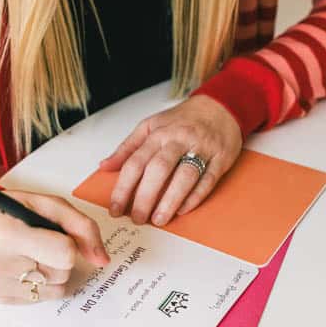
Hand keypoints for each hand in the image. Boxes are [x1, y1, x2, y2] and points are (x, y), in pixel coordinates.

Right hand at [0, 190, 109, 303]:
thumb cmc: (10, 212)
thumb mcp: (47, 204)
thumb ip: (81, 227)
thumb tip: (101, 259)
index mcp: (8, 236)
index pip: (65, 253)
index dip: (68, 242)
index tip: (54, 233)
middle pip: (63, 272)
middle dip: (60, 257)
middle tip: (38, 241)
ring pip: (58, 288)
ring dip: (53, 270)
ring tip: (31, 253)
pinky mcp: (0, 298)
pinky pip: (44, 297)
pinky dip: (42, 282)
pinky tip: (24, 266)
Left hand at [99, 95, 242, 225]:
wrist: (220, 107)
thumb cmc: (183, 119)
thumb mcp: (150, 126)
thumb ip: (128, 148)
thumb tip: (105, 166)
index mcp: (158, 133)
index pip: (135, 163)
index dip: (123, 188)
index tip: (116, 208)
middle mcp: (178, 140)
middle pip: (158, 170)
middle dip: (145, 198)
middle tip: (137, 218)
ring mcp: (201, 149)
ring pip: (184, 176)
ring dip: (170, 200)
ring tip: (158, 219)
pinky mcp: (220, 158)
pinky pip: (207, 180)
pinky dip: (195, 197)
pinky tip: (183, 210)